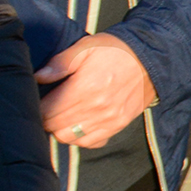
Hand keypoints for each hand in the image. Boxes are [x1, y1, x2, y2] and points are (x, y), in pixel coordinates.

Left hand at [36, 33, 155, 146]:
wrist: (152, 58)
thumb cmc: (115, 51)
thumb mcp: (86, 47)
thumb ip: (60, 62)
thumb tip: (38, 77)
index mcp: (84, 88)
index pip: (46, 111)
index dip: (38, 107)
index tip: (40, 99)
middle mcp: (96, 108)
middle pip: (55, 127)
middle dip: (47, 119)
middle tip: (50, 107)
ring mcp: (109, 119)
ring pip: (70, 138)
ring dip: (62, 130)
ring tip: (63, 117)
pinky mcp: (119, 125)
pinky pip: (91, 142)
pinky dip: (82, 137)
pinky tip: (81, 124)